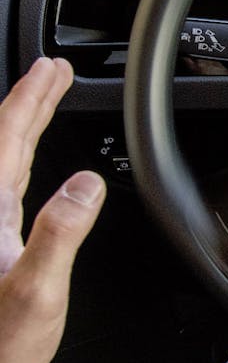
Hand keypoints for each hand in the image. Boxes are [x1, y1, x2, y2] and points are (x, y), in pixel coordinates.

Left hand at [0, 58, 104, 362]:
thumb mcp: (36, 292)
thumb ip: (59, 234)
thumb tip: (85, 184)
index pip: (7, 139)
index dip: (31, 99)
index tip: (53, 70)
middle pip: (0, 142)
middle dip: (28, 101)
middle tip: (52, 72)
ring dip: (20, 126)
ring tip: (40, 102)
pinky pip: (1, 183)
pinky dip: (16, 158)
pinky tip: (23, 162)